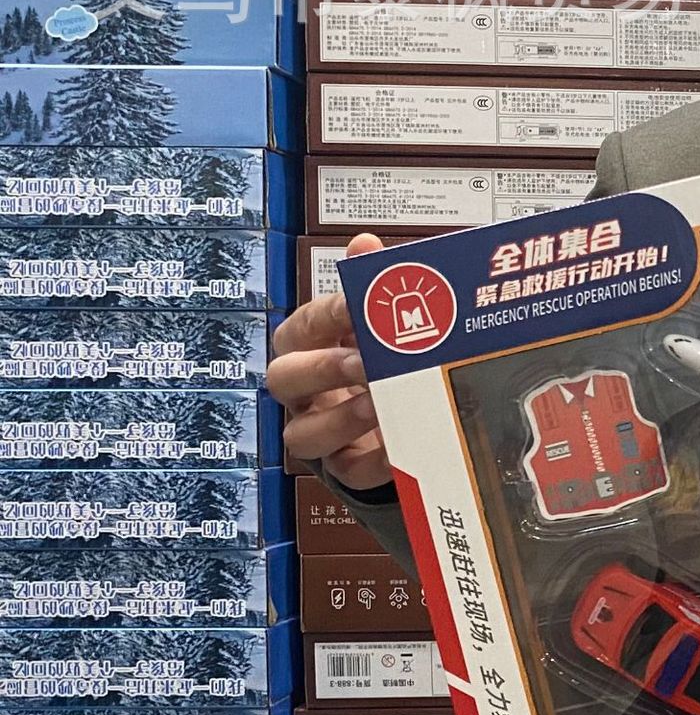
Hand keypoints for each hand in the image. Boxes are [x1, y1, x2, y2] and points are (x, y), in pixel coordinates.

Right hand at [265, 232, 391, 491]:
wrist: (400, 414)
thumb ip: (372, 283)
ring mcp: (320, 432)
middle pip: (283, 380)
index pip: (302, 326)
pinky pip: (349, 470)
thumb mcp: (379, 322)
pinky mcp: (346, 468)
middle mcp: (304, 391)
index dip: (327, 314)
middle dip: (322, 369)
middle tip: (364, 362)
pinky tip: (399, 443)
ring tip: (378, 405)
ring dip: (339, 419)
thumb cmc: (380, 360)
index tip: (358, 305)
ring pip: (302, 435)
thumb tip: (365, 244)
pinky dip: (375, 458)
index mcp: (308, 346)